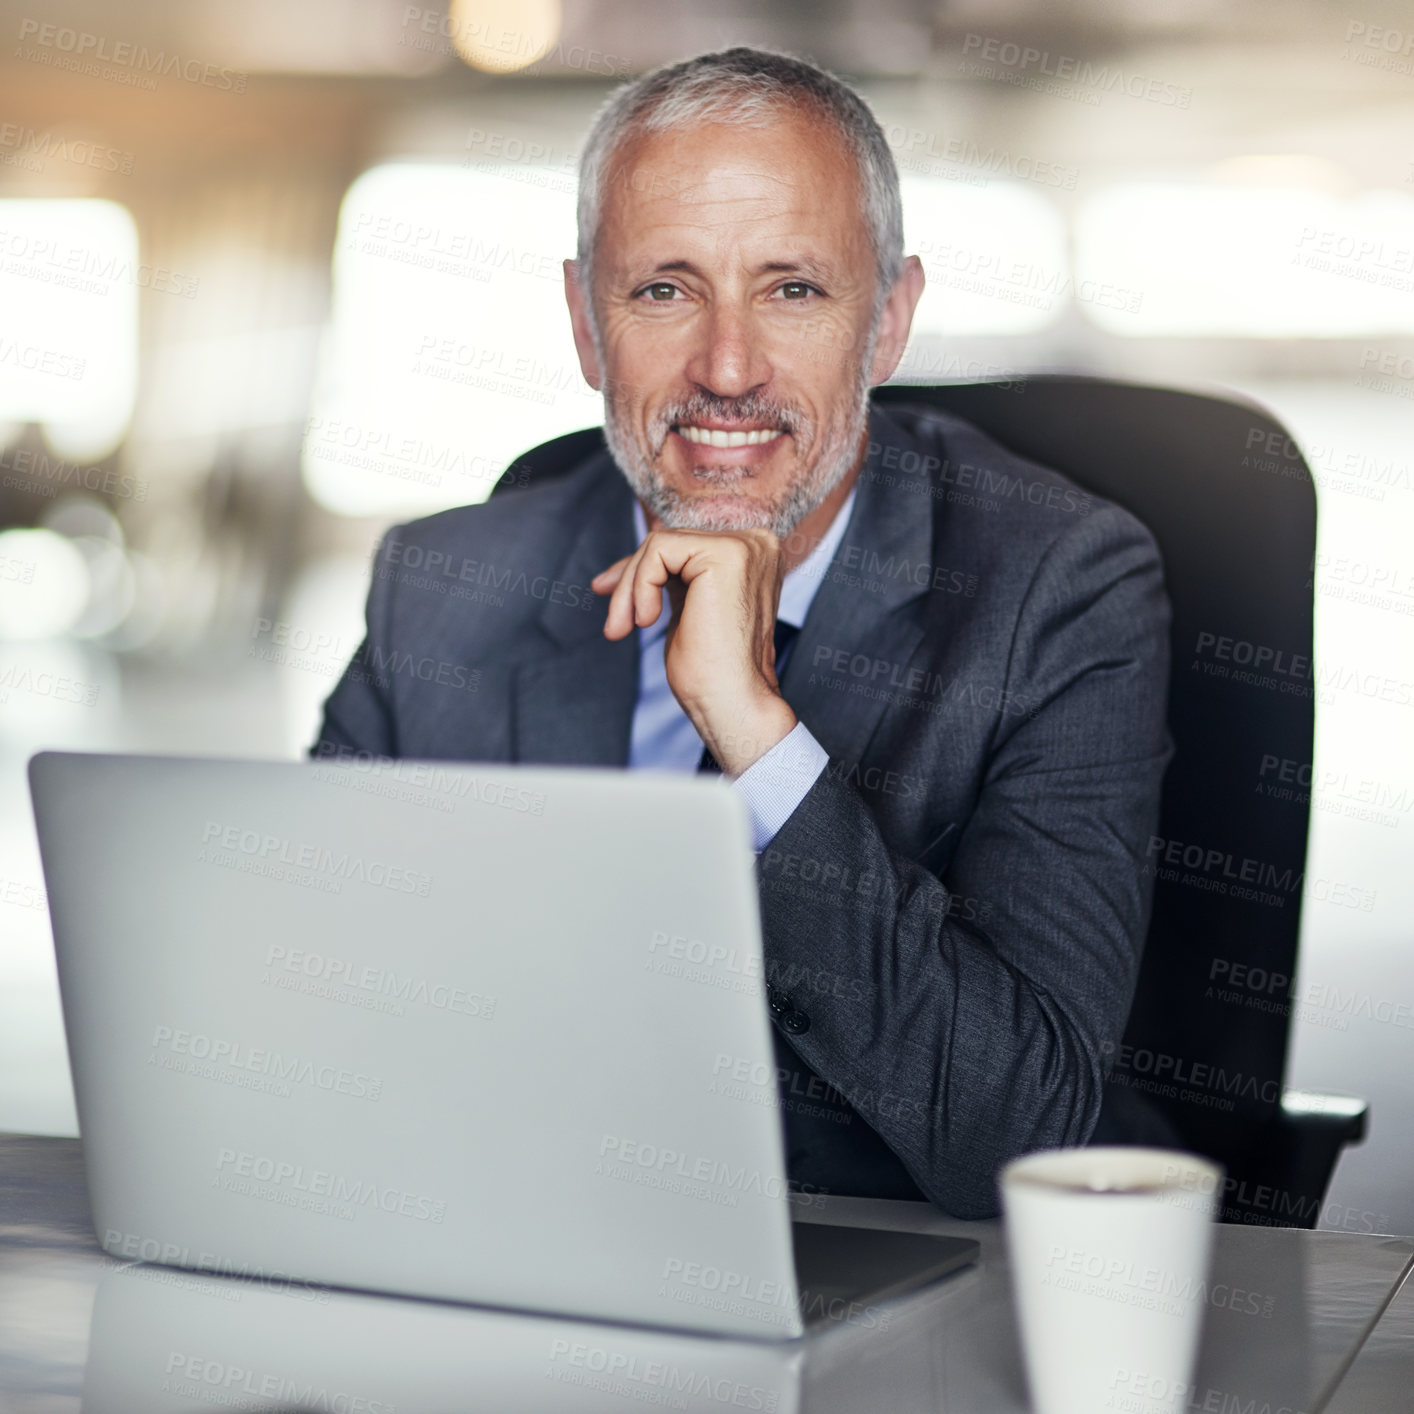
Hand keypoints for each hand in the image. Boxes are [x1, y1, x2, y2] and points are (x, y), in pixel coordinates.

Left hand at [591, 527, 798, 775]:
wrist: (731, 703)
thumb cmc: (710, 671)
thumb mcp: (687, 608)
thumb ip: (673, 577)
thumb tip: (628, 563)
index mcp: (750, 556)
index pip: (680, 546)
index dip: (638, 571)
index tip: (606, 592)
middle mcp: (754, 544)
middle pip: (667, 543)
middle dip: (629, 582)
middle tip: (615, 625)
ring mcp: (743, 546)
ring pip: (658, 545)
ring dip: (630, 590)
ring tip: (624, 628)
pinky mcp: (725, 554)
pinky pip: (658, 550)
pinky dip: (640, 586)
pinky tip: (647, 621)